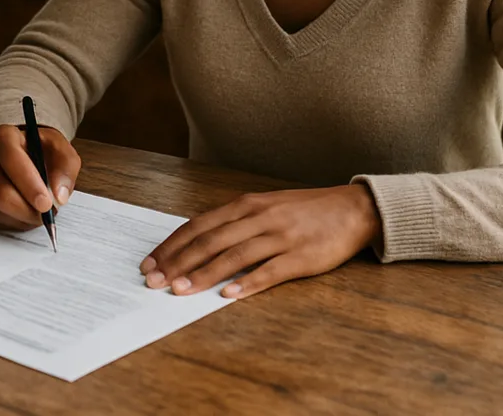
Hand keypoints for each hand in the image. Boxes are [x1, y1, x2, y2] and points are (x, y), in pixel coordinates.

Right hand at [0, 124, 80, 230]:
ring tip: (37, 212)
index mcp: (4, 136)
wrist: (26, 153)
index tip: (46, 203)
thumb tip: (59, 196)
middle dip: (27, 210)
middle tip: (46, 214)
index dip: (29, 185)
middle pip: (0, 192)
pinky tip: (24, 215)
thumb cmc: (42, 151)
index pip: (11, 160)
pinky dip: (12, 223)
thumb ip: (66, 168)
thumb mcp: (61, 150)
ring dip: (22, 218)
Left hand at [141, 185, 380, 298]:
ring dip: (203, 275)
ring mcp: (280, 237)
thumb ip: (234, 223)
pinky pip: (270, 271)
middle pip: (209, 241)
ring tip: (181, 290)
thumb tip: (198, 243)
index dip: (171, 245)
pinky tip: (228, 295)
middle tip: (154, 282)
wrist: (352, 208)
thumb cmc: (304, 211)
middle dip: (177, 262)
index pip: (198, 226)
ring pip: (233, 256)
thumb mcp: (264, 207)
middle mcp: (258, 218)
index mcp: (245, 205)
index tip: (150, 263)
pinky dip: (247, 284)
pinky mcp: (301, 257)